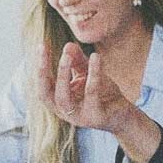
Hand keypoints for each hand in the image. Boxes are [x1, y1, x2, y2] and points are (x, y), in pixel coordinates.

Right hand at [38, 42, 162, 162]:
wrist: (123, 114)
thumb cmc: (102, 93)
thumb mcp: (88, 74)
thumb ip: (77, 61)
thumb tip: (68, 45)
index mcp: (58, 101)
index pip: (43, 84)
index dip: (40, 66)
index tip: (40, 45)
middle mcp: (64, 111)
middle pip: (45, 93)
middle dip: (42, 71)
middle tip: (43, 49)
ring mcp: (78, 117)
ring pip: (63, 97)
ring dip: (63, 73)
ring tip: (67, 55)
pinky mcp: (94, 117)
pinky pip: (91, 93)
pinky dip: (93, 74)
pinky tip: (96, 57)